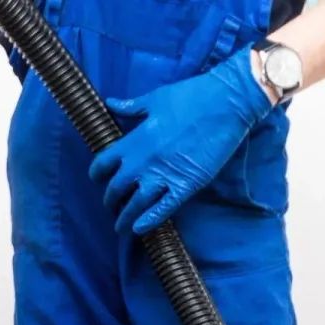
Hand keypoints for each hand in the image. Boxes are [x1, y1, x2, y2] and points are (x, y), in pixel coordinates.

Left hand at [89, 46, 273, 234]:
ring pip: (135, 204)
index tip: (98, 179)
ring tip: (120, 227)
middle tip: (111, 206)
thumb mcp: (155, 98)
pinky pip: (163, 209)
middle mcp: (143, 162)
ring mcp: (164, 176)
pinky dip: (149, 221)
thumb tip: (110, 103)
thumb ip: (131, 107)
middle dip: (110, 200)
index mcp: (134, 140)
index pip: (102, 163)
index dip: (97, 174)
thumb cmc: (191, 95)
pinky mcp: (186, 186)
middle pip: (116, 189)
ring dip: (124, 218)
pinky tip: (139, 229)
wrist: (227, 102)